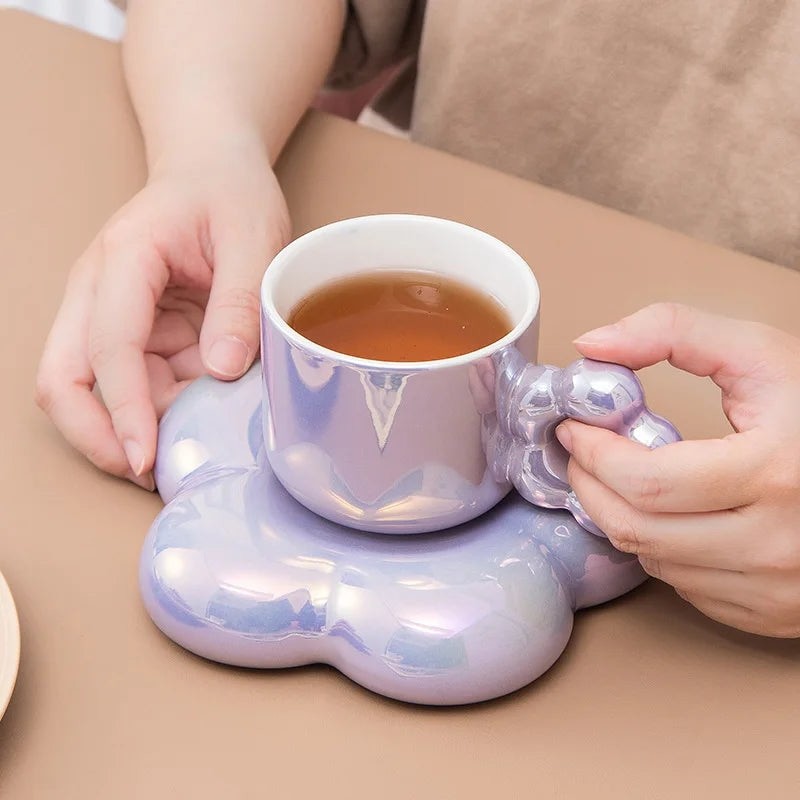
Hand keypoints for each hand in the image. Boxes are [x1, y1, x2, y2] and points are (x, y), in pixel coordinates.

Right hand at [36, 140, 288, 488]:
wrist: (214, 173)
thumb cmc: (228, 194)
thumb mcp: (252, 238)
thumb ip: (239, 302)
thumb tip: (222, 371)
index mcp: (123, 261)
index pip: (107, 347)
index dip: (124, 410)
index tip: (147, 458)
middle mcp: (101, 293)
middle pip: (65, 380)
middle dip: (97, 436)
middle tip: (148, 474)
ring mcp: (112, 317)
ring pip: (95, 393)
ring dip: (136, 428)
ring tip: (191, 448)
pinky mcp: (135, 334)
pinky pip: (136, 386)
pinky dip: (162, 411)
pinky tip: (202, 419)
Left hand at [555, 303, 799, 637]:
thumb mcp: (757, 355)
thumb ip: (671, 331)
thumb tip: (592, 345)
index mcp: (774, 471)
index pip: (646, 481)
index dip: (594, 454)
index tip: (575, 429)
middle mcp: (777, 541)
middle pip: (638, 530)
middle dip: (591, 487)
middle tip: (581, 455)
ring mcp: (776, 584)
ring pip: (654, 562)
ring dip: (621, 517)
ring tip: (619, 479)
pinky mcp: (773, 611)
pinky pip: (685, 587)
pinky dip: (661, 548)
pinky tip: (668, 513)